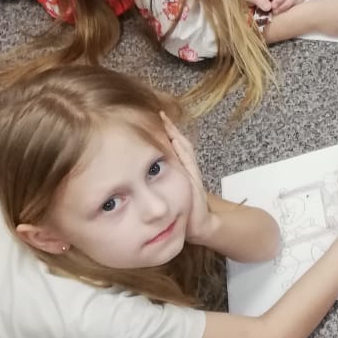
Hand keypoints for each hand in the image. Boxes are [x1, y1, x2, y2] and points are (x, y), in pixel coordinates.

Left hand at [160, 112, 217, 242]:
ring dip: (174, 134)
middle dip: (170, 128)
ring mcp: (191, 171)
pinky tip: (174, 140)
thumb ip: (158, 182)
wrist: (198, 223)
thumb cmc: (181, 210)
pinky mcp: (194, 177)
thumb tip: (139, 173)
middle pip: (179, 142)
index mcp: (179, 168)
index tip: (155, 118)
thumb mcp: (168, 194)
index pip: (172, 145)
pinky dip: (181, 148)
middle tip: (160, 114)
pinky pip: (187, 159)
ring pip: (183, 148)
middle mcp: (186, 167)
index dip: (165, 132)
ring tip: (166, 121)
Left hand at [244, 0, 306, 14]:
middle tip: (275, 12)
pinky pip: (299, 7)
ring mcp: (289, 0)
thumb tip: (269, 7)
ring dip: (292, 7)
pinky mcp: (290, 8)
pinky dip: (296, 10)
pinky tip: (286, 16)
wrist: (247, 7)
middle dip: (287, 4)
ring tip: (280, 14)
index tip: (273, 7)